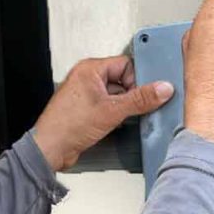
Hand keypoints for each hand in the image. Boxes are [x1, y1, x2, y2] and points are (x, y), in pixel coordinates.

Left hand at [34, 56, 174, 171]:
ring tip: (129, 116)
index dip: (139, 78)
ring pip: (117, 95)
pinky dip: (118, 114)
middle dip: (133, 94)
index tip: (149, 92)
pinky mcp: (87, 110)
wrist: (51, 149)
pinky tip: (121, 123)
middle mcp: (87, 79)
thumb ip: (140, 99)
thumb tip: (162, 89)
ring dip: (126, 106)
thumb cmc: (67, 126)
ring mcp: (87, 95)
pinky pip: (109, 106)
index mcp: (90, 69)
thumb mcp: (112, 111)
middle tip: (141, 106)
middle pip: (123, 80)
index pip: (126, 64)